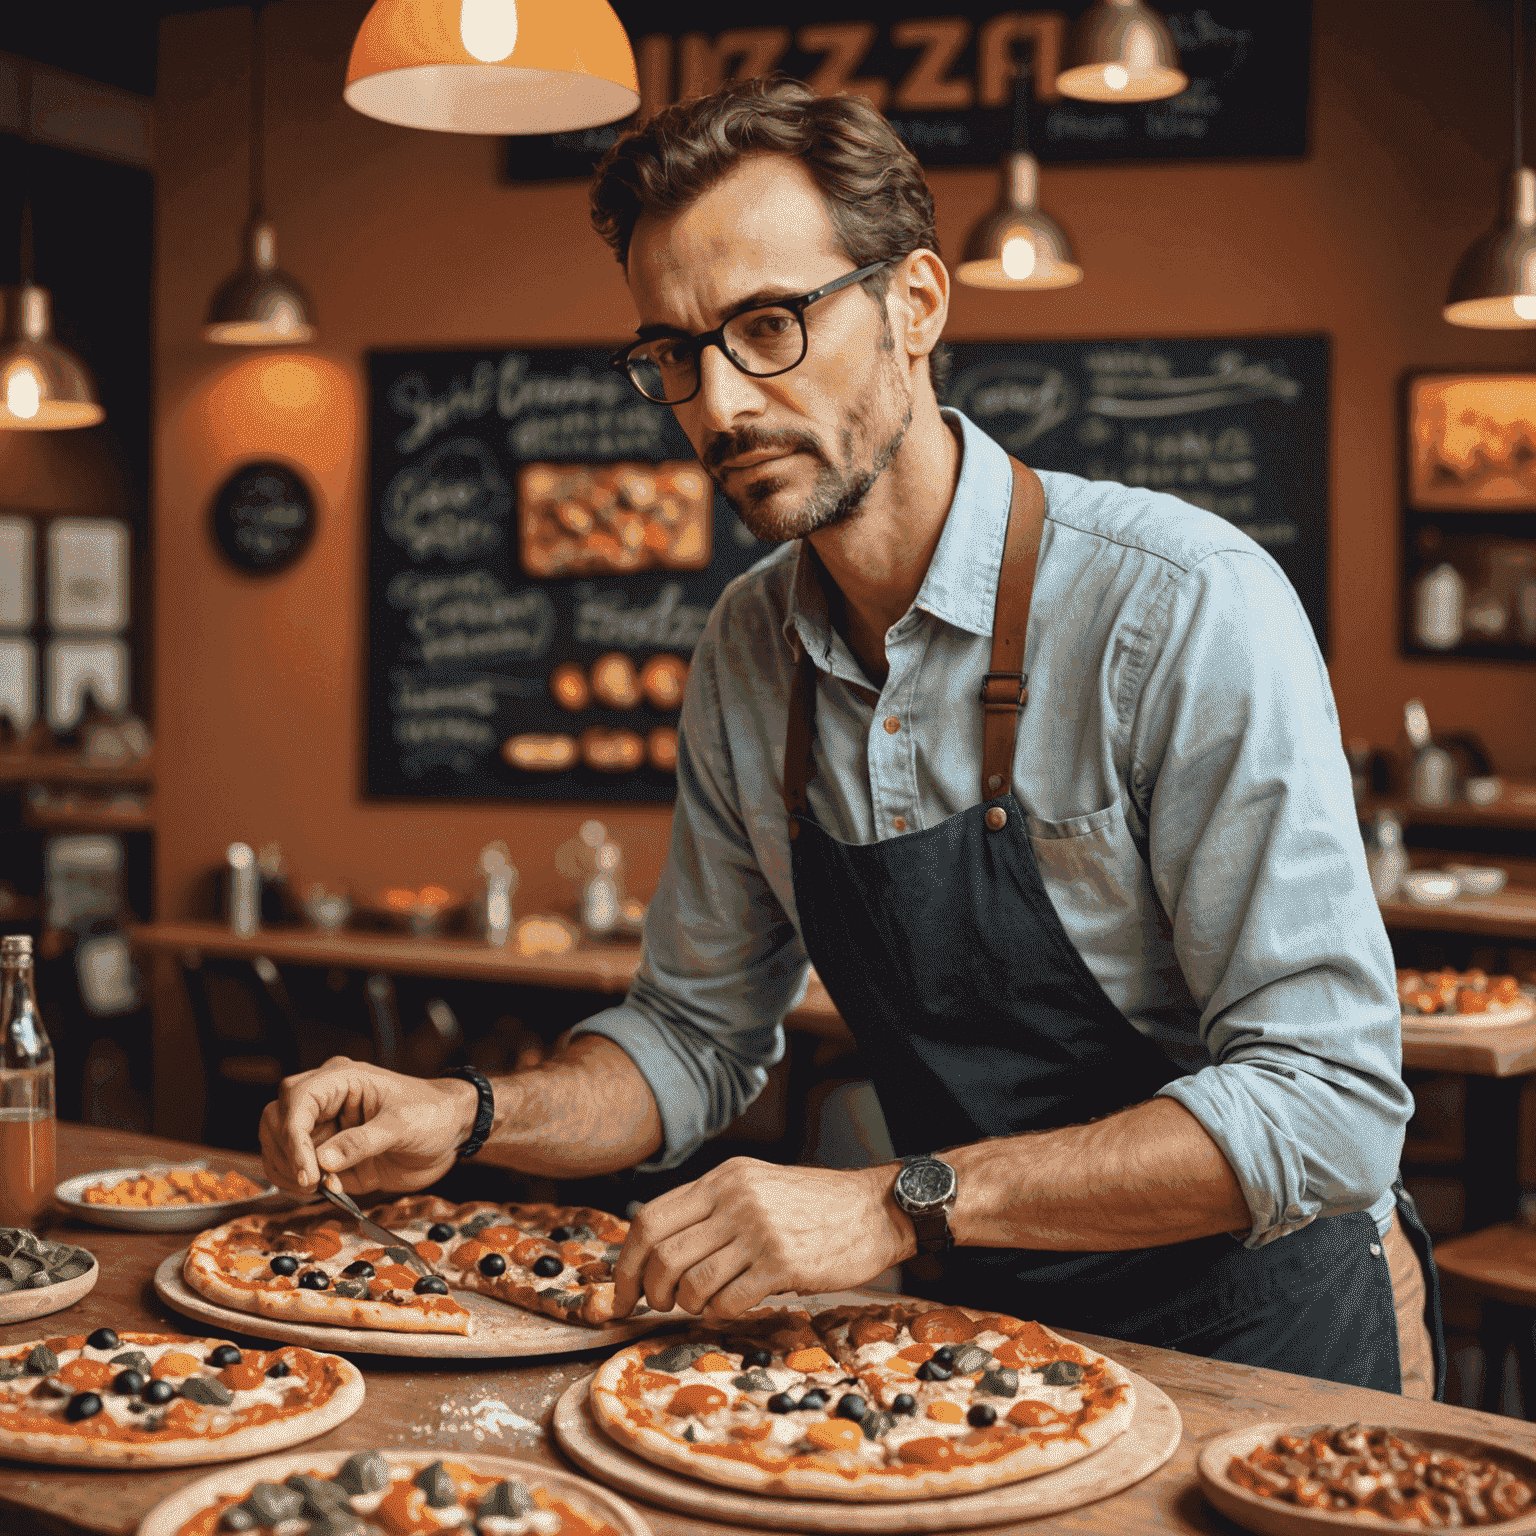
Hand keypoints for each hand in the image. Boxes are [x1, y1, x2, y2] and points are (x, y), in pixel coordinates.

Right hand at [259, 1056, 479, 1195]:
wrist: (450, 1131)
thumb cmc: (433, 1113)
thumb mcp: (404, 1125)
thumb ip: (364, 1141)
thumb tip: (323, 1161)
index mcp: (343, 1079)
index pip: (296, 1100)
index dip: (293, 1137)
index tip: (308, 1171)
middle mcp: (327, 1101)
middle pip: (275, 1119)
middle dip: (286, 1155)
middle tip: (312, 1183)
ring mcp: (324, 1128)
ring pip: (277, 1146)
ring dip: (287, 1173)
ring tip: (319, 1189)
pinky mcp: (328, 1154)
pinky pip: (294, 1168)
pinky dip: (297, 1185)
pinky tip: (322, 1192)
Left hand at [613, 1157, 910, 1320]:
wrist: (873, 1209)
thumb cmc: (812, 1204)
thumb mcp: (755, 1185)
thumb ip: (710, 1207)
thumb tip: (657, 1248)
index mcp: (722, 1178)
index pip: (650, 1220)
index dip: (627, 1264)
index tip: (623, 1294)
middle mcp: (735, 1200)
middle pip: (663, 1255)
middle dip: (651, 1293)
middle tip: (659, 1306)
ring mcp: (759, 1231)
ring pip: (691, 1282)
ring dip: (687, 1305)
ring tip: (701, 1304)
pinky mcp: (783, 1264)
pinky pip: (729, 1301)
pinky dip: (719, 1313)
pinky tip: (731, 1307)